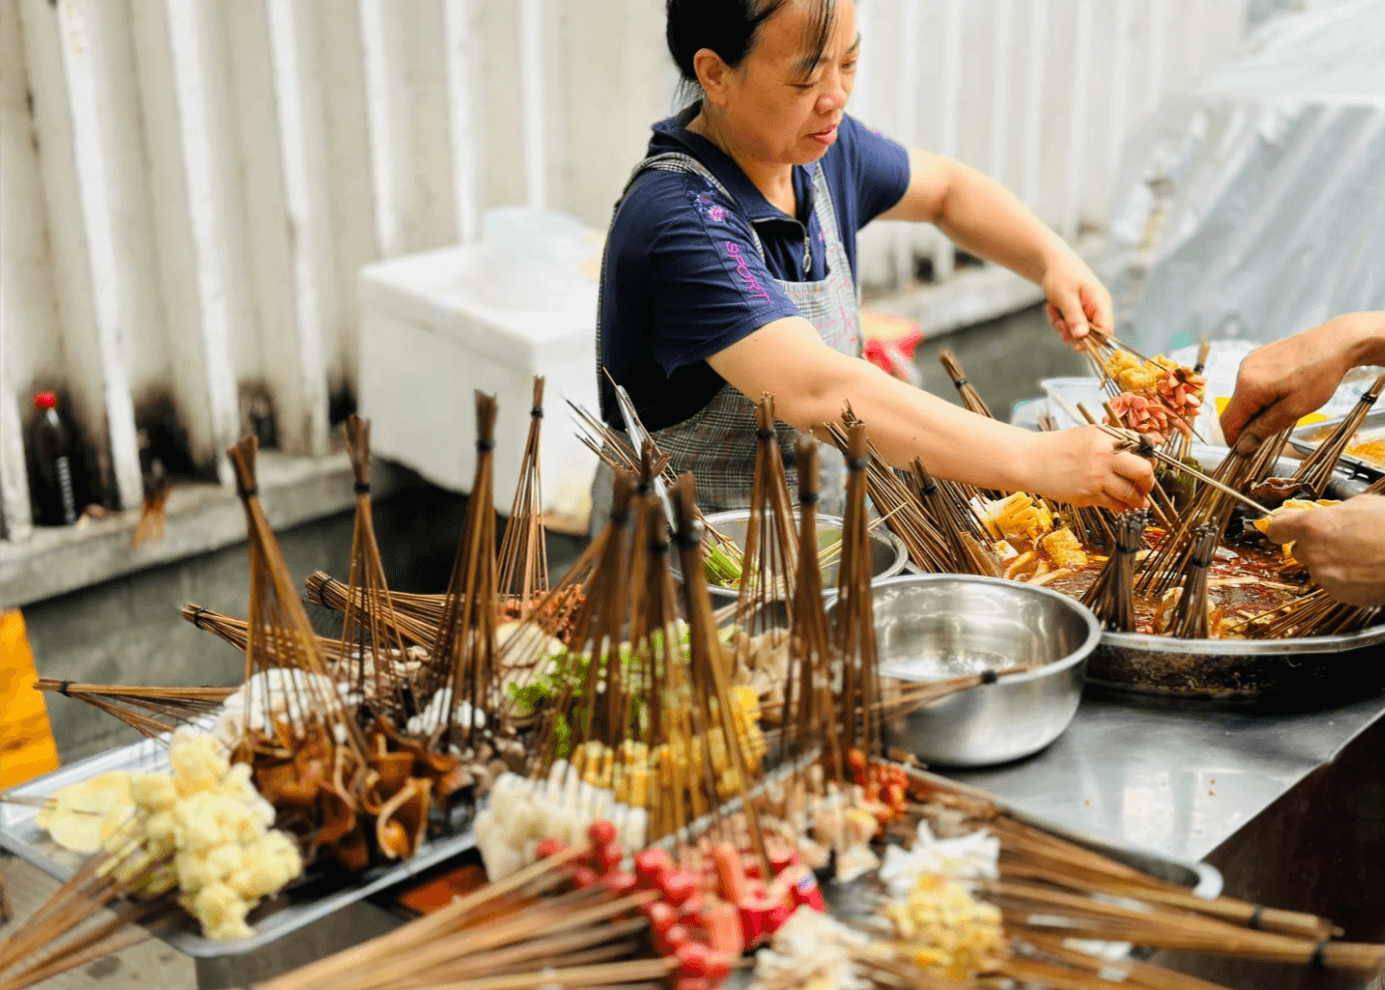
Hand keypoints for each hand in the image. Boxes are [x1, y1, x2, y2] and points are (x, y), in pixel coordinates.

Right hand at [1022, 427, 1154, 511]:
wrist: (1030, 461)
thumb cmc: (1056, 448)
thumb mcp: (1087, 435)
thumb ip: (1112, 442)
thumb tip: (1137, 453)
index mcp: (1106, 436)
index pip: (1142, 446)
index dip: (1149, 458)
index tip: (1148, 465)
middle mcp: (1105, 455)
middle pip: (1144, 471)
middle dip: (1149, 481)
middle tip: (1147, 486)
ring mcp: (1097, 476)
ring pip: (1131, 492)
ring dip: (1138, 499)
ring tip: (1138, 501)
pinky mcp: (1089, 494)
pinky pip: (1114, 504)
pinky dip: (1122, 507)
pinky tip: (1122, 506)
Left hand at [1042, 252, 1113, 350]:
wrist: (1052, 262)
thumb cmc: (1061, 274)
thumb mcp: (1065, 296)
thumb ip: (1074, 316)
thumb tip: (1082, 337)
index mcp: (1101, 303)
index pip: (1106, 331)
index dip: (1094, 342)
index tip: (1075, 347)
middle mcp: (1098, 309)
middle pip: (1089, 335)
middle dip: (1070, 332)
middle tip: (1058, 321)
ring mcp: (1088, 311)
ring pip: (1076, 332)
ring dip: (1061, 325)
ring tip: (1053, 308)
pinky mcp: (1078, 313)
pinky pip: (1069, 326)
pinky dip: (1058, 321)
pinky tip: (1052, 308)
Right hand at [1220, 312, 1384, 453]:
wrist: (1336, 342)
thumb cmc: (1321, 373)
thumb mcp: (1296, 409)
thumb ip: (1265, 428)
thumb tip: (1243, 446)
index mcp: (1249, 386)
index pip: (1227, 422)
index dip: (1236, 440)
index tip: (1248, 452)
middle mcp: (1242, 371)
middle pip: (1235, 409)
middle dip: (1250, 423)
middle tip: (1275, 428)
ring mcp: (1249, 362)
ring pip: (1244, 397)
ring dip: (1258, 408)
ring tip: (1285, 406)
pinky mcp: (1257, 357)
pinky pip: (1251, 383)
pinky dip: (1262, 394)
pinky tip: (1283, 391)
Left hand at [1263, 496, 1384, 606]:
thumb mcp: (1361, 505)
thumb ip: (1336, 513)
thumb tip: (1332, 516)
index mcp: (1313, 526)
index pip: (1279, 527)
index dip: (1279, 528)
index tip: (1278, 530)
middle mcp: (1313, 552)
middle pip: (1300, 551)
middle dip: (1314, 547)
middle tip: (1340, 541)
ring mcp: (1326, 576)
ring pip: (1319, 569)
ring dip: (1333, 564)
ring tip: (1362, 556)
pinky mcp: (1341, 594)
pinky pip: (1336, 585)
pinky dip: (1347, 580)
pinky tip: (1367, 570)